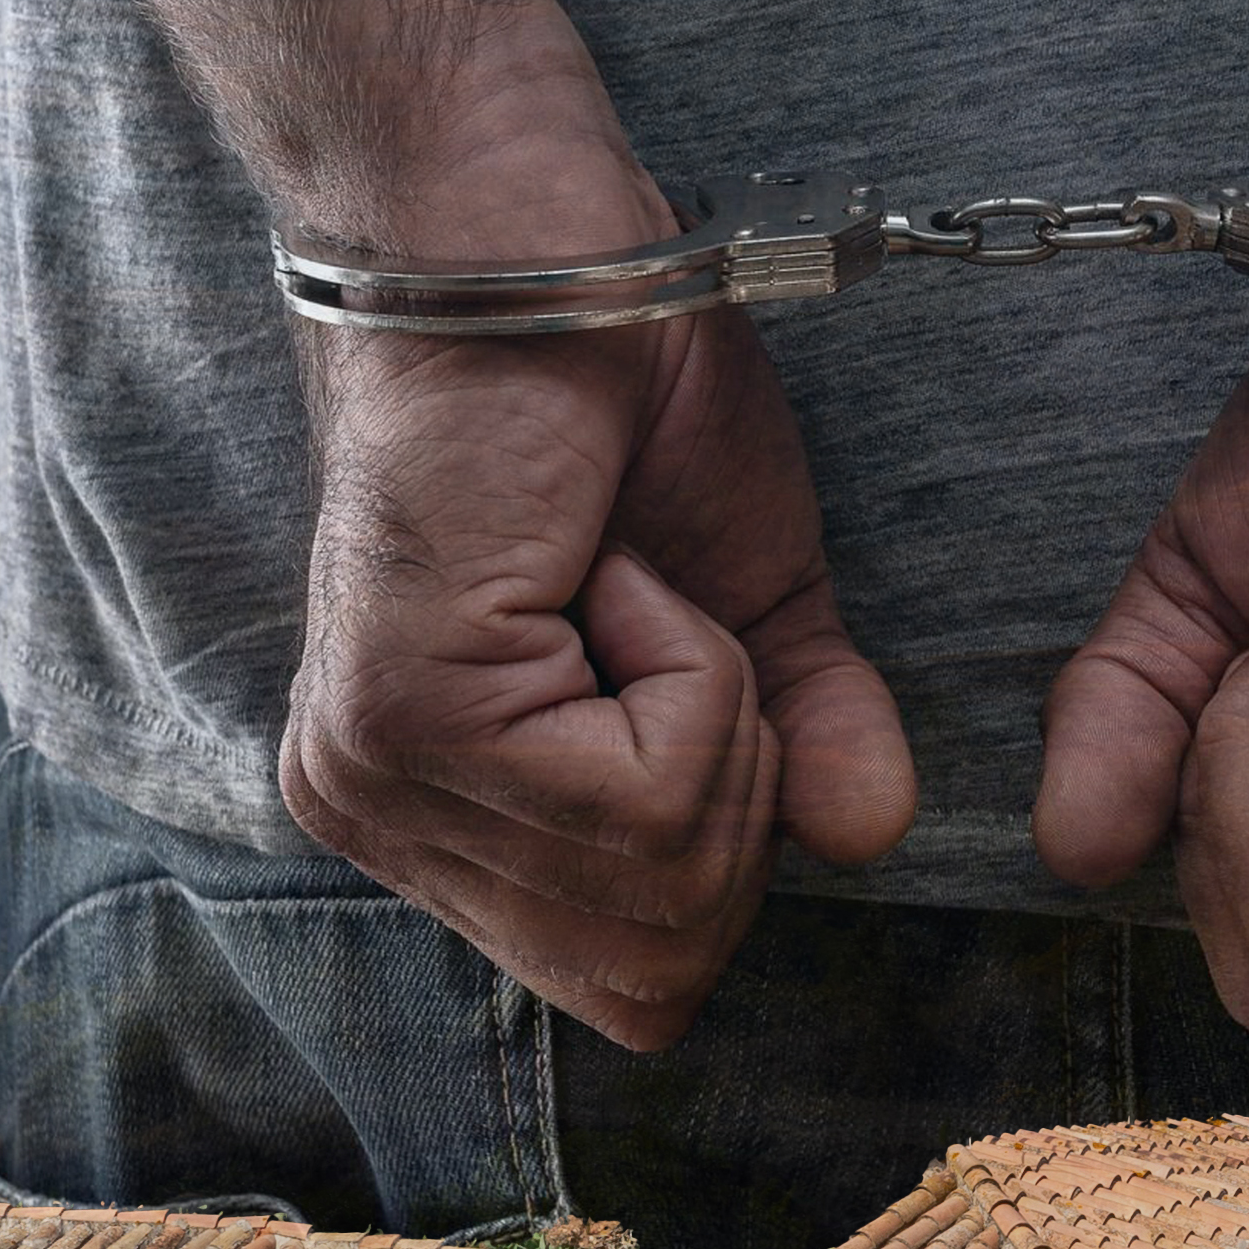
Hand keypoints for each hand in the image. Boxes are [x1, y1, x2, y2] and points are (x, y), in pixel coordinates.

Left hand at [277, 296, 915, 1053]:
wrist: (548, 259)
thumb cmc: (625, 412)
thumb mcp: (749, 610)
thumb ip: (802, 745)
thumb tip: (869, 838)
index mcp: (437, 823)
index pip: (625, 988)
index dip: (726, 860)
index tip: (695, 682)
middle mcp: (379, 823)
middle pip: (646, 972)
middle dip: (734, 807)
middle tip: (673, 632)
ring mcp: (379, 780)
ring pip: (657, 887)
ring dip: (711, 716)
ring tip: (625, 584)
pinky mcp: (409, 719)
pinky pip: (645, 792)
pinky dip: (688, 668)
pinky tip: (605, 569)